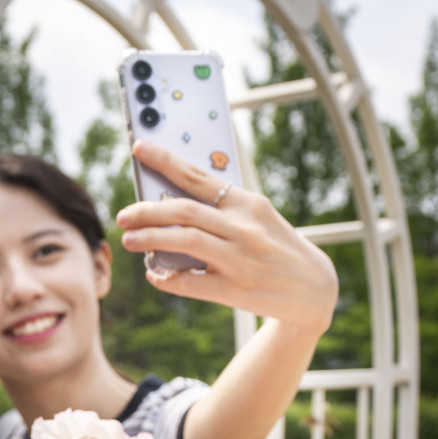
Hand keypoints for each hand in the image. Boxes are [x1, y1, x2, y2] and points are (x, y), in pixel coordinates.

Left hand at [117, 141, 337, 332]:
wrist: (314, 289)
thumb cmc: (276, 248)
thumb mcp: (258, 218)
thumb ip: (222, 210)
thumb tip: (170, 205)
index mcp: (248, 203)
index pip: (199, 176)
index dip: (165, 161)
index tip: (139, 148)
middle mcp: (243, 228)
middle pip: (183, 210)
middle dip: (146, 211)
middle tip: (123, 216)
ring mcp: (239, 259)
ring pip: (184, 241)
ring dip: (149, 239)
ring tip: (128, 240)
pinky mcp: (235, 290)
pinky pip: (189, 282)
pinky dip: (165, 278)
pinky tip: (154, 275)